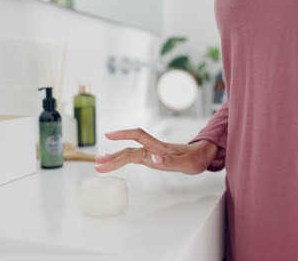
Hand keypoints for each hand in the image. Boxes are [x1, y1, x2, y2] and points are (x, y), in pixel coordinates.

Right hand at [94, 128, 218, 174]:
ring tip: (98, 162)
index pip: (138, 136)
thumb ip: (170, 162)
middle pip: (129, 149)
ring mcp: (150, 153)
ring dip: (114, 157)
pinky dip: (121, 159)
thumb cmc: (195, 159)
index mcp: (159, 147)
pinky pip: (133, 157)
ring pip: (129, 153)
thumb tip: (153, 159)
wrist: (200, 156)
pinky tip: (112, 161)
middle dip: (113, 156)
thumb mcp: (187, 163)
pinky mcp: (151, 158)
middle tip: (97, 164)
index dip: (123, 134)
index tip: (108, 135)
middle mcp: (152, 149)